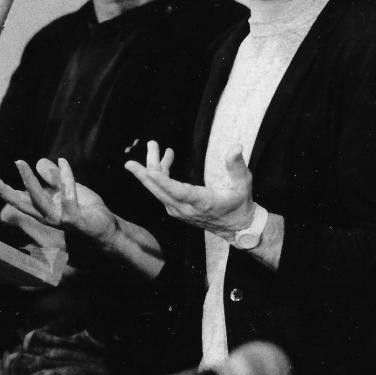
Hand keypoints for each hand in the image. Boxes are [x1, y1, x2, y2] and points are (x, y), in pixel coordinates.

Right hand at [0, 158, 119, 247]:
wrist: (109, 230)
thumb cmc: (90, 212)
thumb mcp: (70, 189)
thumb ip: (55, 178)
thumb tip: (40, 161)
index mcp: (45, 210)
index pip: (21, 199)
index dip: (4, 189)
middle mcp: (48, 217)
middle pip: (21, 204)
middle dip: (4, 191)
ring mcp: (60, 221)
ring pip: (39, 202)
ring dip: (28, 181)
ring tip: (20, 163)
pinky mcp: (75, 221)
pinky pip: (68, 197)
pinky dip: (65, 179)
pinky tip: (63, 163)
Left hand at [124, 141, 254, 239]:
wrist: (237, 227)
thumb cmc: (240, 204)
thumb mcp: (244, 184)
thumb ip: (237, 166)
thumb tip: (236, 147)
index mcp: (202, 202)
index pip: (178, 192)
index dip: (162, 181)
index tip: (149, 171)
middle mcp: (185, 209)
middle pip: (160, 190)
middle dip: (146, 172)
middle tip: (132, 160)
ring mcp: (178, 211)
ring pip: (158, 190)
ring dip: (154, 168)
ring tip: (155, 147)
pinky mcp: (176, 209)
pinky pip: (162, 192)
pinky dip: (161, 176)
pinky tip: (166, 161)